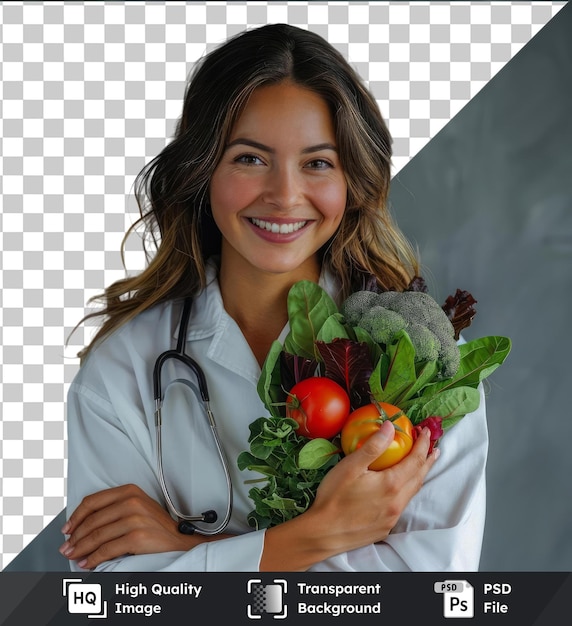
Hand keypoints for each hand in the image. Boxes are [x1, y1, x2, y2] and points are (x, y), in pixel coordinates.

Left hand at [60, 484, 231, 569]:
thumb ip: (114, 509)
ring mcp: (135, 518)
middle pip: (92, 520)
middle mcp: (132, 501)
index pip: (93, 501)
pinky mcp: (137, 536)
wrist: (180, 540)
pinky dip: (93, 559)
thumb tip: (82, 524)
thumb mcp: (136, 508)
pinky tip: (88, 563)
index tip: (66, 529)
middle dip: (75, 537)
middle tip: (66, 548)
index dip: (75, 517)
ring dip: (81, 549)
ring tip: (73, 556)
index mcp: (130, 490)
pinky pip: (107, 549)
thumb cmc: (156, 526)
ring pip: (97, 535)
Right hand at [308, 421, 438, 552]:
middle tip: (432, 446)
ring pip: (412, 492)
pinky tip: (401, 487)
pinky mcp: (386, 526)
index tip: (425, 432)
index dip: (422, 445)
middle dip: (427, 459)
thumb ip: (373, 446)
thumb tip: (390, 427)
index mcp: (391, 484)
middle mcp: (397, 502)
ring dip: (419, 475)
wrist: (323, 533)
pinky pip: (403, 504)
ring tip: (422, 463)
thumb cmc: (334, 497)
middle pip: (419, 477)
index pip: (415, 460)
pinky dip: (408, 490)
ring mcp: (393, 517)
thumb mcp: (351, 467)